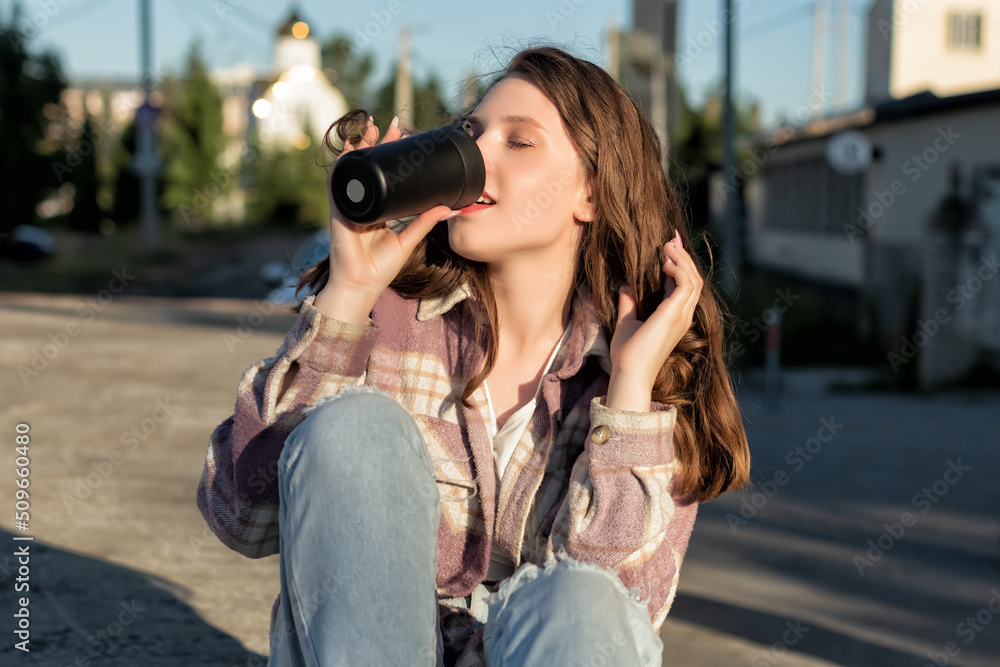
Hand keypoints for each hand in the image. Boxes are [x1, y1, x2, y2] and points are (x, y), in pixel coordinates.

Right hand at [315, 116, 460, 323]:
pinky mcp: (338, 212)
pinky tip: (348, 152)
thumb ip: (425, 222)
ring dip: (358, 148)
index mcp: (377, 209)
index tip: (403, 135)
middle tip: (388, 124)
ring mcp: (348, 206)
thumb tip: (450, 207)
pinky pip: (337, 184)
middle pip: (367, 166)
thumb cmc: (380, 268)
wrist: (362, 285)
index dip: (391, 154)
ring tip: (368, 129)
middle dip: (374, 143)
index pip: (384, 174)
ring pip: (351, 169)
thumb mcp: (408, 240)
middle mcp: (361, 204)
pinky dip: (341, 167)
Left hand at [609, 230, 703, 390]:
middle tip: (671, 239)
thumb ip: (629, 303)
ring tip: (667, 245)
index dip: (678, 265)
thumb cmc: (628, 354)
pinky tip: (664, 261)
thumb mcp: (628, 321)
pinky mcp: (674, 314)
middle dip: (683, 257)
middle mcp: (682, 316)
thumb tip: (624, 285)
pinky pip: (684, 284)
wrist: (629, 372)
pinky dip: (677, 268)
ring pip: (693, 279)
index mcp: (675, 317)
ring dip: (681, 259)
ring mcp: (681, 315)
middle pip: (693, 279)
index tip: (667, 247)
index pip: (684, 286)